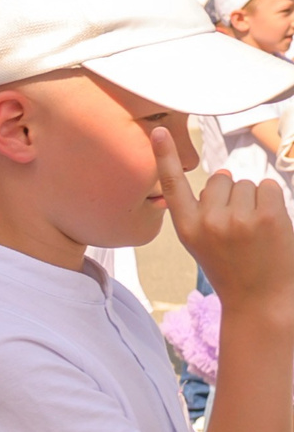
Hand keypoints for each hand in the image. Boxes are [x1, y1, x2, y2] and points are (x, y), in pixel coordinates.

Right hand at [159, 125, 293, 307]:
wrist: (260, 301)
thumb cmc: (234, 269)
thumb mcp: (203, 244)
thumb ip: (205, 210)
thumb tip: (223, 172)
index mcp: (187, 229)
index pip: (173, 185)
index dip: (164, 155)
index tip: (157, 130)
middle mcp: (208, 222)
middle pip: (222, 180)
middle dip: (233, 195)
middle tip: (240, 229)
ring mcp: (237, 220)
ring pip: (246, 184)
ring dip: (255, 201)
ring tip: (256, 232)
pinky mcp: (266, 218)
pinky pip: (268, 188)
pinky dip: (273, 202)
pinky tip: (271, 227)